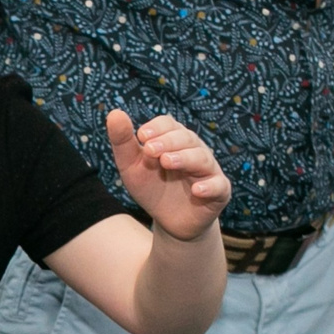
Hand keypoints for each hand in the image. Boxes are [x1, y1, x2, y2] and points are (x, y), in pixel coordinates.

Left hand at [108, 109, 230, 241]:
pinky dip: (209, 186)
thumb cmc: (152, 188)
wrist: (169, 220)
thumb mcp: (132, 167)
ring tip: (167, 162)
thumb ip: (123, 142)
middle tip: (150, 150)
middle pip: (186, 138)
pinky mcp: (219, 191)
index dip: (157, 128)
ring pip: (202, 158)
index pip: (169, 124)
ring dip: (184, 158)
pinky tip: (197, 190)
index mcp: (174, 140)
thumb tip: (114, 113)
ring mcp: (208, 170)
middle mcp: (194, 150)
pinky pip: (219, 186)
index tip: (141, 136)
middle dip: (168, 142)